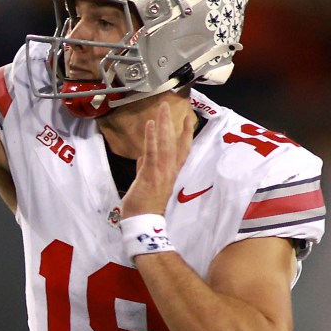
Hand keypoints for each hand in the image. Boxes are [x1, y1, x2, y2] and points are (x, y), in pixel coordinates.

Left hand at [109, 91, 194, 215]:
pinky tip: (151, 124)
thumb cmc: (144, 208)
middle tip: (172, 106)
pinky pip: (152, 152)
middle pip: (176, 143)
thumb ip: (145, 170)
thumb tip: (142, 159)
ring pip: (165, 144)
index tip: (188, 119)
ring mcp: (161, 172)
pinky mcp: (151, 174)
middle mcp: (170, 171)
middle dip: (174, 123)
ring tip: (163, 108)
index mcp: (171, 174)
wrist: (144, 224)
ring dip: (164, 124)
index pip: (182, 151)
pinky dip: (152, 137)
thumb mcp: (146, 185)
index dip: (186, 134)